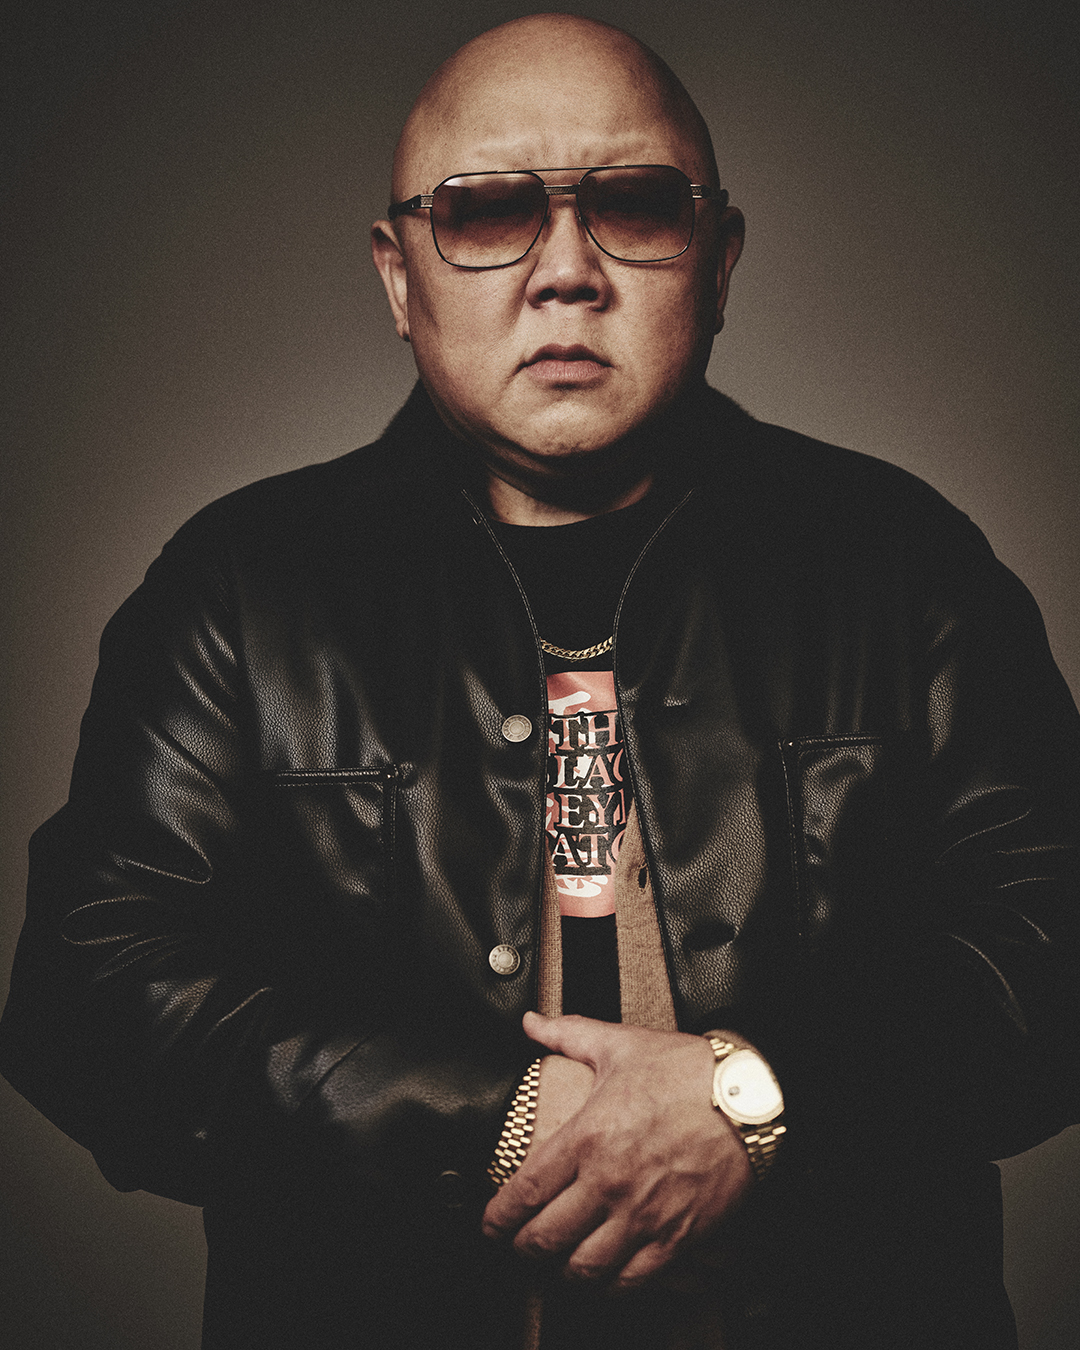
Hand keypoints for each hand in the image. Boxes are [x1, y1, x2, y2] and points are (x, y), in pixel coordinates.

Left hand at [482, 1012, 752, 1289]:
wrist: (750, 1097)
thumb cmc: (687, 1070)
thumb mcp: (620, 1044)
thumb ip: (568, 1034)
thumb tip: (532, 1022)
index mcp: (587, 1137)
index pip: (525, 1193)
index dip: (498, 1218)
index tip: (490, 1224)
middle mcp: (609, 1182)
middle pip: (546, 1239)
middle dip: (524, 1249)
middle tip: (519, 1246)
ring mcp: (644, 1215)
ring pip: (585, 1268)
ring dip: (564, 1271)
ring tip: (559, 1262)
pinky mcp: (678, 1236)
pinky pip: (633, 1280)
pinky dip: (612, 1285)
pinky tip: (606, 1274)